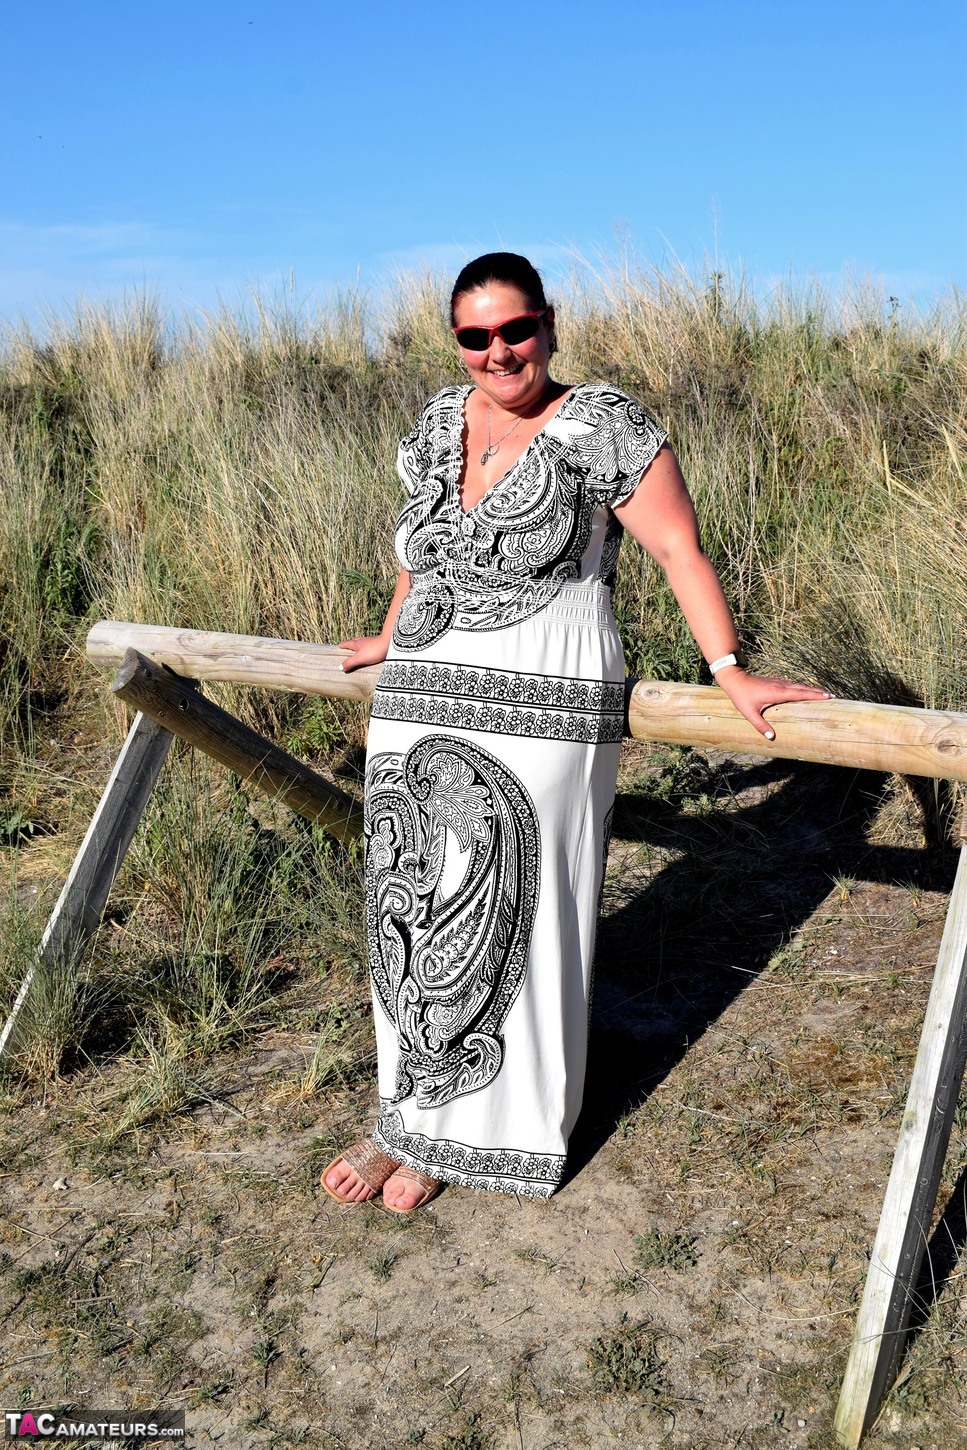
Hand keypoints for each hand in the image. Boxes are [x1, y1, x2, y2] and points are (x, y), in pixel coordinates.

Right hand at [338, 635, 389, 672]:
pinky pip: (371, 645)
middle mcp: (364, 641)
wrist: (389, 643)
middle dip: (351, 644)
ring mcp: (372, 641)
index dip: (343, 645)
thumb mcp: (360, 658)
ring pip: (363, 642)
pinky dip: (368, 647)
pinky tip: (371, 650)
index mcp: (357, 644)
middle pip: (355, 641)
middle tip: (348, 646)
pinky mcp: (379, 643)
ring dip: (360, 645)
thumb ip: (350, 663)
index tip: (339, 646)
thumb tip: (340, 667)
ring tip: (359, 648)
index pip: (347, 643)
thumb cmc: (374, 650)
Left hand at [714, 668, 833, 740]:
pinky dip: (803, 689)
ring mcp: (779, 682)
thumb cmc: (741, 696)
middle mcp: (781, 686)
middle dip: (818, 692)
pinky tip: (806, 693)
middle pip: (803, 689)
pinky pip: (793, 686)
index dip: (814, 695)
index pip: (800, 694)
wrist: (735, 679)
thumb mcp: (749, 713)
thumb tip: (771, 738)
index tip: (827, 697)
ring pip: (799, 686)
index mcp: (778, 692)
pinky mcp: (776, 682)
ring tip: (823, 695)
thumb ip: (760, 725)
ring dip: (811, 690)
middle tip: (832, 697)